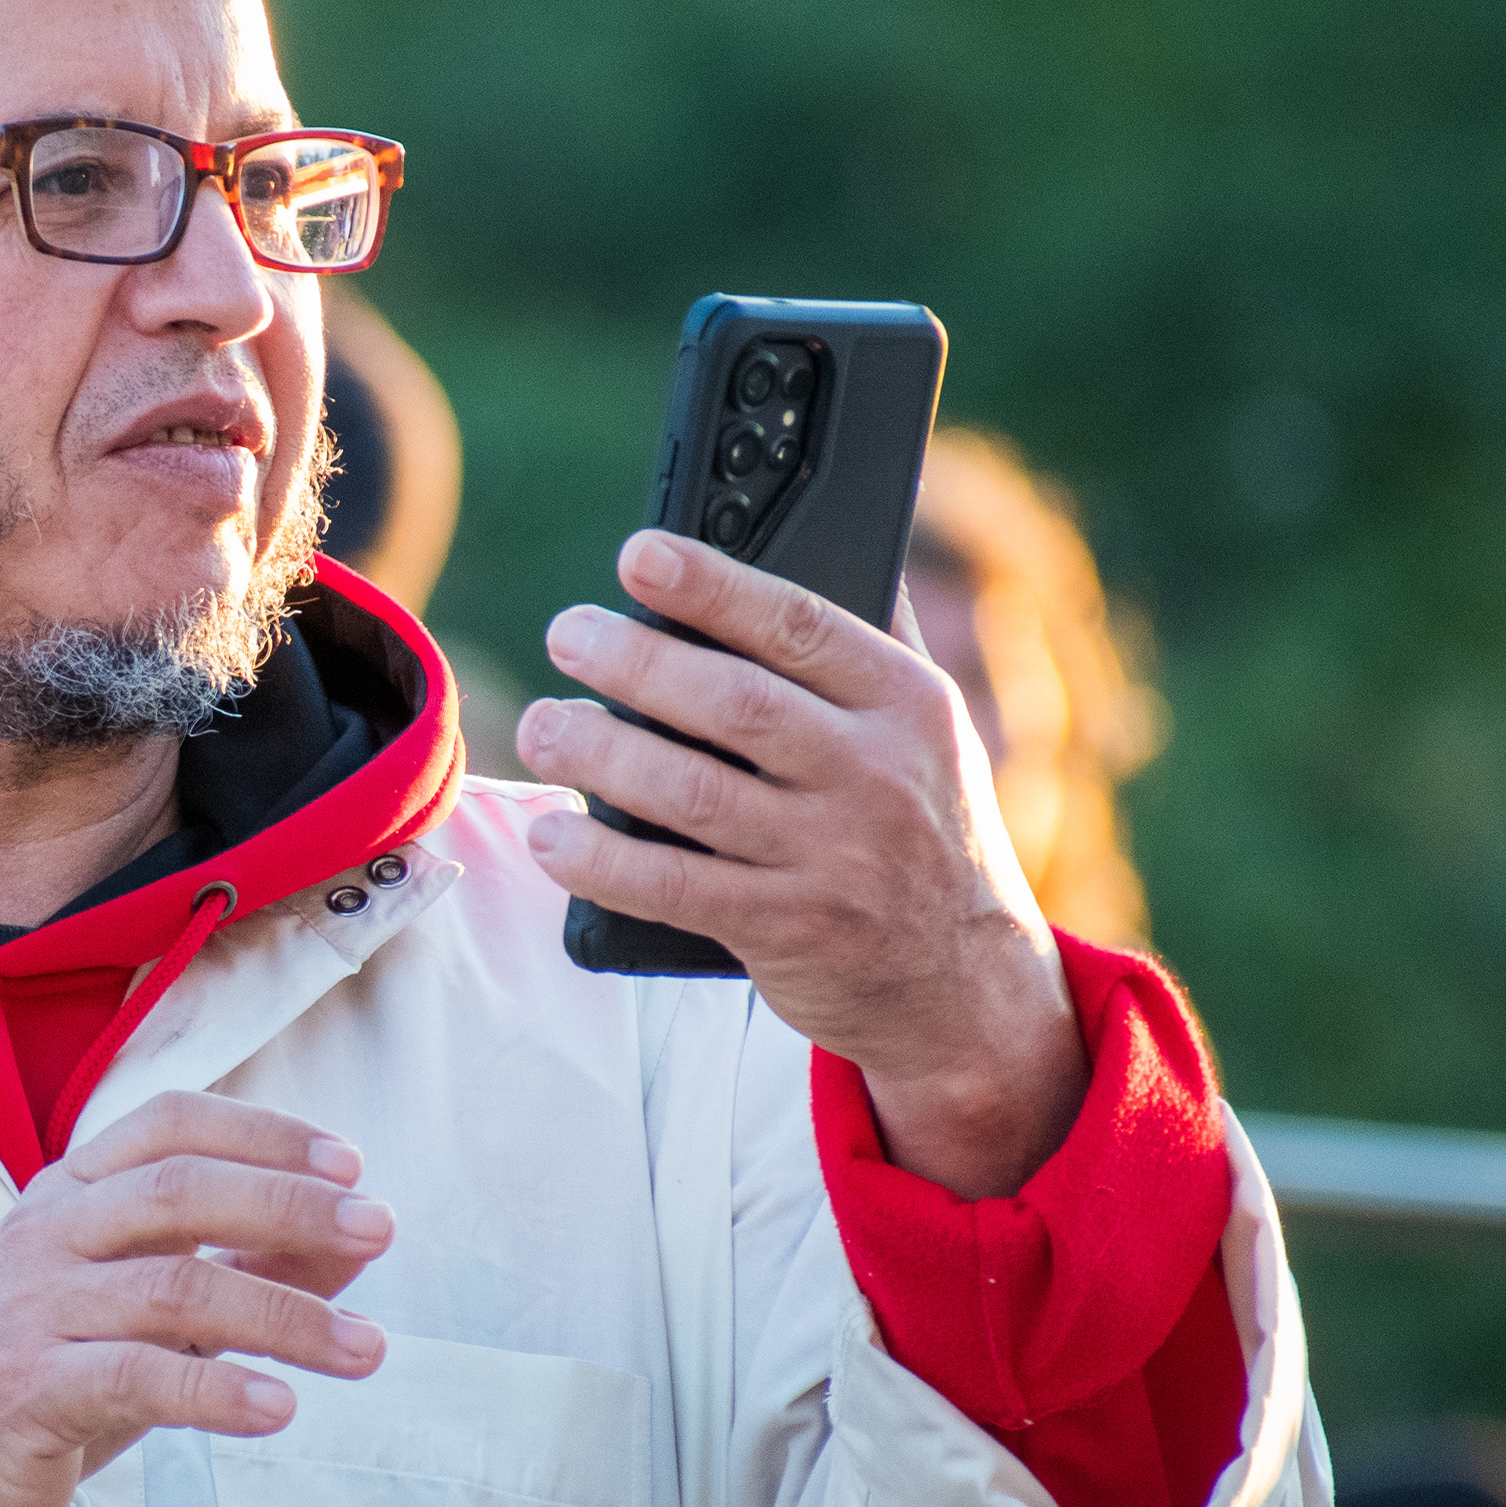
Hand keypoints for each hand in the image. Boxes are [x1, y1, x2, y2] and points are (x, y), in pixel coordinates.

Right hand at [0, 1091, 390, 1506]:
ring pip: (172, 1286)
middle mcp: (47, 1234)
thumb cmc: (44, 1379)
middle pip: (180, 1190)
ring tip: (366, 1350)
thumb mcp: (144, 1313)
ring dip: (284, 1315)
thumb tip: (353, 1241)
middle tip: (379, 1229)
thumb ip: (239, 1270)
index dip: (265, 1132)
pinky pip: (136, 1377)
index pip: (171, 1125)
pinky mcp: (27, 1391)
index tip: (350, 1164)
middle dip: (291, 1205)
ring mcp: (32, 1310)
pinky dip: (217, 1390)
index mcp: (70, 1195)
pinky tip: (279, 1406)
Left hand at [514, 528, 1085, 1198]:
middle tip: (567, 634)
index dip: (712, 585)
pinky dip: (603, 862)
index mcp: (906, 704)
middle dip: (634, 662)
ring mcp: (832, 859)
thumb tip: (817, 523)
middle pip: (733, 703)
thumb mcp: (928, 729)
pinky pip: (676, 889)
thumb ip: (872, 638)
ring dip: (599, 755)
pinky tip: (552, 837)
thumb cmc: (920, 827)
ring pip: (692, 793)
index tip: (637, 554)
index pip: (799, 624)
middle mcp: (875, 776)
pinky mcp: (787, 930)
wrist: (962, 983)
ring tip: (542, 725)